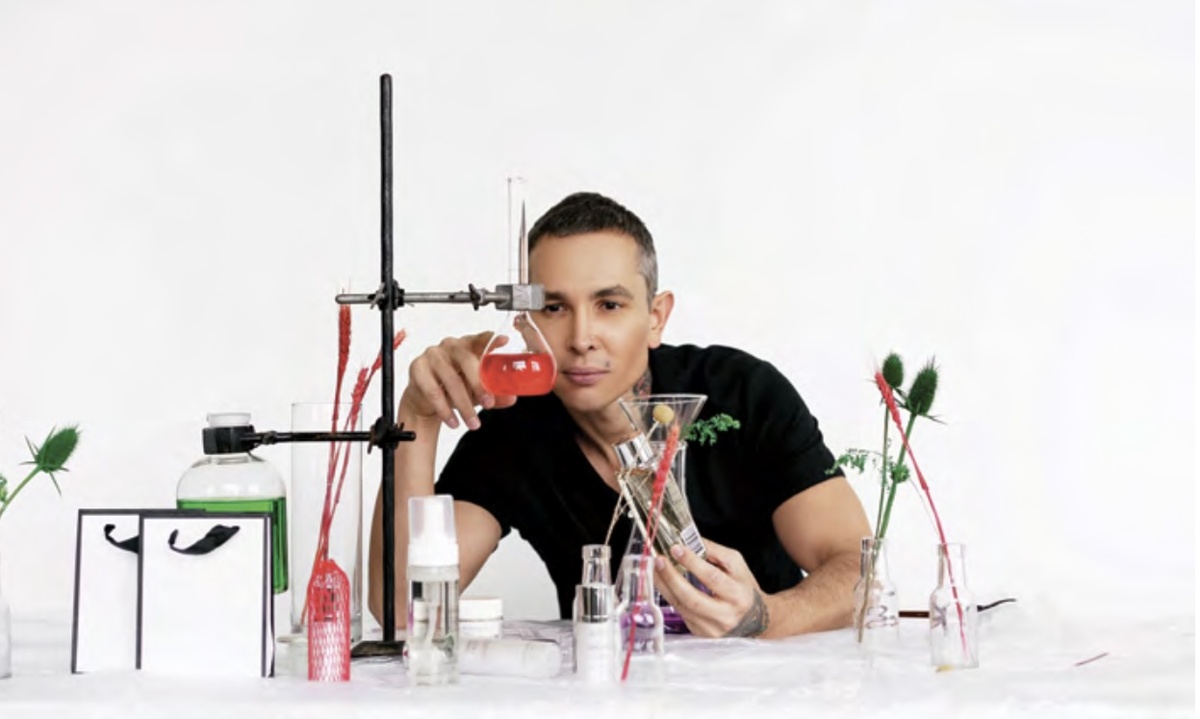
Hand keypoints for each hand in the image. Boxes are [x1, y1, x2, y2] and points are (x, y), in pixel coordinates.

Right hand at [401, 331, 516, 429]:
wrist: (426, 400)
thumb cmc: (455, 388)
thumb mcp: (478, 391)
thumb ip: (495, 393)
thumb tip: (511, 397)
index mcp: (468, 345)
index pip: (481, 339)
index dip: (491, 340)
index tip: (504, 341)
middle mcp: (450, 346)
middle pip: (466, 360)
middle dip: (480, 385)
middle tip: (489, 404)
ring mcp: (432, 355)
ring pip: (451, 380)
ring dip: (464, 405)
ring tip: (473, 423)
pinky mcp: (417, 368)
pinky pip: (433, 391)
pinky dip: (445, 410)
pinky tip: (453, 421)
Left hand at [653, 538, 771, 637]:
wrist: (756, 621)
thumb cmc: (744, 589)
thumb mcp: (738, 566)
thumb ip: (715, 552)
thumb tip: (690, 541)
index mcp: (737, 595)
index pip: (712, 578)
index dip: (692, 562)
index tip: (676, 548)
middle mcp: (725, 615)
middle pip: (692, 598)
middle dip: (672, 577)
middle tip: (659, 560)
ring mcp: (711, 628)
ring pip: (682, 607)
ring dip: (664, 586)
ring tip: (654, 569)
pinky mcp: (701, 633)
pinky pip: (681, 613)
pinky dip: (669, 596)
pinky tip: (662, 583)